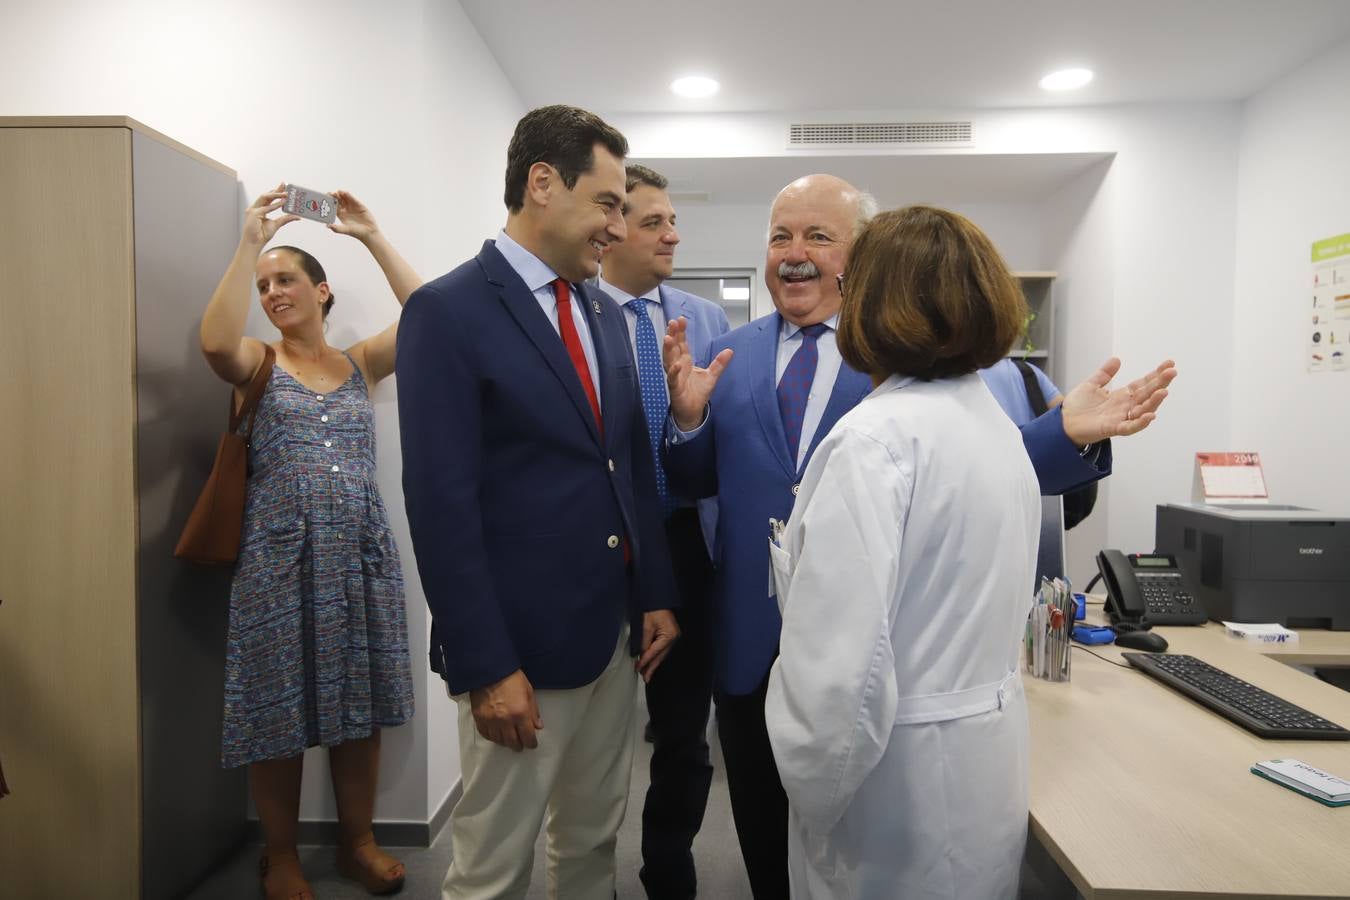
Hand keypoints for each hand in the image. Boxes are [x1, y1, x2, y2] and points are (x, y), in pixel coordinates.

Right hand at [241, 182, 297, 247]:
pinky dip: (275, 205)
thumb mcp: (277, 224)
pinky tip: (282, 202)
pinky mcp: (254, 214)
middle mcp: (256, 208)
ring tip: (286, 194)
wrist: (254, 243)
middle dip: (276, 190)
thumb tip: (297, 216)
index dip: (276, 191)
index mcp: (259, 209)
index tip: (284, 186)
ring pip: (265, 197)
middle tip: (285, 185)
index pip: (268, 198)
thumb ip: (286, 219)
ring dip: (275, 194)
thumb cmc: (262, 235)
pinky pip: (266, 208)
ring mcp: (253, 210)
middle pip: (266, 195)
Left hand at [328, 189, 379, 241]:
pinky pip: (353, 199)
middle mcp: (346, 210)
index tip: (326, 198)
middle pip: (339, 201)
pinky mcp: (360, 206)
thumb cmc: (357, 233)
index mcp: (341, 215)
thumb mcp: (345, 230)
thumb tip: (327, 226)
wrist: (369, 232)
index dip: (330, 202)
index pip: (334, 207)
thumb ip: (336, 228)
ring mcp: (353, 207)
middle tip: (330, 193)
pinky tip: (345, 193)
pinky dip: (349, 196)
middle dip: (335, 197)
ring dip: (341, 195)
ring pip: (345, 199)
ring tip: (337, 192)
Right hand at [468, 670, 542, 751]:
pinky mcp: (479, 718)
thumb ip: (534, 711)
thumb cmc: (511, 678)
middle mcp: (505, 721)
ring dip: (506, 742)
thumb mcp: (529, 692)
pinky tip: (497, 735)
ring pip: (499, 741)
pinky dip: (492, 737)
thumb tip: (538, 726)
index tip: (532, 743)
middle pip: (513, 743)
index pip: (528, 737)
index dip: (531, 743)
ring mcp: (491, 721)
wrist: (490, 670)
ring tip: (509, 739)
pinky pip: (486, 735)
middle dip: (519, 745)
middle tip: (521, 744)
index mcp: (520, 713)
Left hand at [635, 610, 679, 681]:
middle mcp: (674, 637)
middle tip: (645, 678)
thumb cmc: (653, 609)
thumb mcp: (645, 627)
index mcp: (669, 636)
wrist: (658, 599)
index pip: (654, 652)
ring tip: (646, 672)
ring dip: (653, 663)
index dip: (645, 661)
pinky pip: (662, 649)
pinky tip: (651, 661)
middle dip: (651, 667)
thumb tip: (641, 656)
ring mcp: (673, 637)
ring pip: (662, 654)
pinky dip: (656, 655)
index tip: (638, 669)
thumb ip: (644, 643)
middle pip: (661, 656)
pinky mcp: (670, 635)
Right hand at [663, 317, 732, 430]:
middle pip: (673, 347)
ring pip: (668, 360)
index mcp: (685, 361)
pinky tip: (676, 365)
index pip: (681, 343)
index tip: (681, 319)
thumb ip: (719, 364)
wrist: (693, 411)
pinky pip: (672, 378)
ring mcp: (674, 376)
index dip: (681, 331)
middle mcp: (677, 366)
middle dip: (672, 335)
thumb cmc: (698, 392)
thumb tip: (730, 351)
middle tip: (673, 322)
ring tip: (668, 337)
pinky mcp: (675, 387)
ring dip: (668, 349)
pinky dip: (673, 372)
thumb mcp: (712, 376)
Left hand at [1059, 358, 1176, 444]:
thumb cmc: (1077, 407)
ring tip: (1164, 391)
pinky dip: (1140, 422)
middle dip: (1160, 383)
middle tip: (1172, 371)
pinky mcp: (1112, 428)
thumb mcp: (1091, 385)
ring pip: (1143, 410)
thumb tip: (1117, 359)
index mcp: (1122, 396)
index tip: (1169, 363)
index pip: (1143, 384)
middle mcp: (1125, 407)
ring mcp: (1120, 418)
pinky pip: (1130, 427)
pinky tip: (1151, 415)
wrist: (1062, 422)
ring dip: (1154, 402)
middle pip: (1147, 394)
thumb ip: (1104, 373)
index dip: (1156, 374)